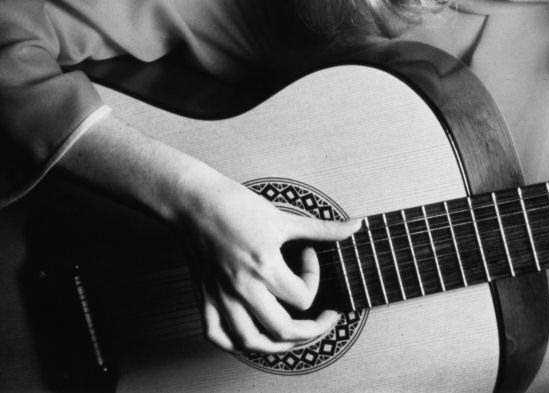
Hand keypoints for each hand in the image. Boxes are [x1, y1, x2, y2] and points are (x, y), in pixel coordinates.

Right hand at [177, 174, 359, 352]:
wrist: (193, 202)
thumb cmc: (235, 205)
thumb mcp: (283, 217)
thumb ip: (322, 229)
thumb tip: (355, 226)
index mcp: (264, 267)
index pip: (303, 296)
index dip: (315, 277)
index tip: (309, 256)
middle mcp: (243, 287)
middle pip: (283, 329)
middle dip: (311, 329)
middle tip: (322, 318)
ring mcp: (222, 296)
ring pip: (249, 342)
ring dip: (276, 345)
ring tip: (291, 335)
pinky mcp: (205, 297)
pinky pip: (217, 334)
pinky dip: (234, 342)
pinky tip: (251, 334)